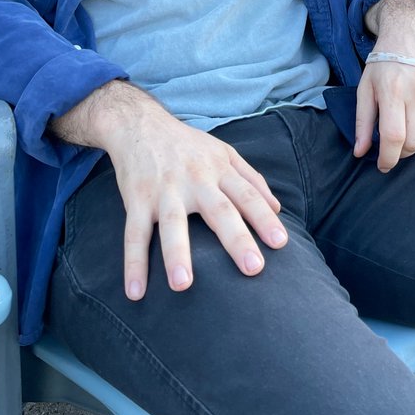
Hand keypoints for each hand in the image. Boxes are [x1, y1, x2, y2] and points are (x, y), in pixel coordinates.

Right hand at [96, 91, 287, 298]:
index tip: (281, 243)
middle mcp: (196, 180)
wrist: (139, 123)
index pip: (247, 195)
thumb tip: (278, 208)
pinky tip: (135, 291)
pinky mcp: (137, 199)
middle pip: (219, 210)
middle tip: (254, 268)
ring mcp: (165, 190)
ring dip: (177, 254)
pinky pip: (134, 233)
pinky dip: (133, 262)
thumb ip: (252, 178)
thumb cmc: (188, 145)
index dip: (264, 218)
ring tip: (183, 286)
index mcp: (219, 169)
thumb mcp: (224, 152)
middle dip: (237, 239)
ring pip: (173, 223)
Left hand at [357, 0, 414, 171]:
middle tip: (393, 145)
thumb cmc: (383, 62)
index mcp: (393, 91)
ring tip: (406, 119)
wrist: (409, 32)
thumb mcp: (365, 89)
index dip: (388, 158)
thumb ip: (363, 122)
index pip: (395, 138)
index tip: (383, 165)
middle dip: (402, 151)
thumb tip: (360, 153)